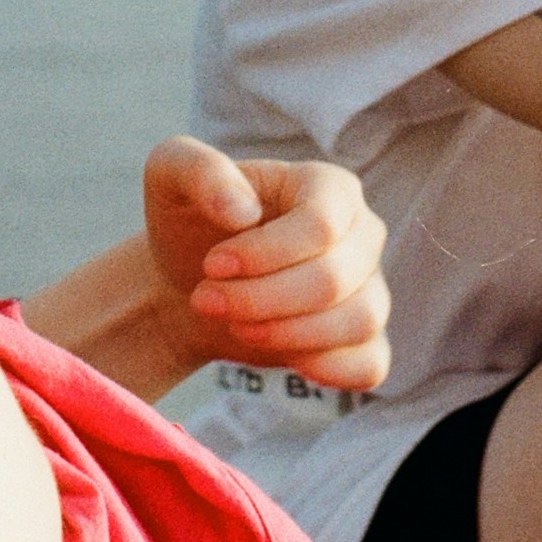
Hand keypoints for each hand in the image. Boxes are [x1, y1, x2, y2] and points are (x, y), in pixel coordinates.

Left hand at [141, 136, 390, 390]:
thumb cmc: (188, 220)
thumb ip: (201, 171)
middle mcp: (362, 232)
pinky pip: (370, 362)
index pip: (321, 225)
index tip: (212, 265)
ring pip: (358, 321)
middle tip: (207, 300)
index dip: (264, 255)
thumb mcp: (172, 175)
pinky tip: (286, 361)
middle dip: (260, 300)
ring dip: (285, 335)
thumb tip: (243, 211)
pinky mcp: (362, 338)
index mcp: (328, 185)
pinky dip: (330, 369)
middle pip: (334, 278)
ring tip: (235, 324)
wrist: (189, 281)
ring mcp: (369, 286)